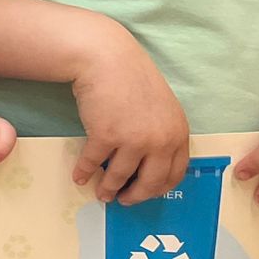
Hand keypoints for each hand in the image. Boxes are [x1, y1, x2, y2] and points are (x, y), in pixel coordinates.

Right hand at [70, 25, 188, 204]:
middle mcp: (160, 141)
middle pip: (150, 182)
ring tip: (101, 193)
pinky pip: (93, 162)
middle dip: (136, 196)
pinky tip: (79, 176)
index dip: (158, 188)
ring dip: (108, 188)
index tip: (146, 193)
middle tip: (124, 200)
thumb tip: (150, 160)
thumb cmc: (132, 78)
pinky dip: (84, 172)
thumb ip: (162, 133)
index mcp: (178, 133)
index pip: (174, 173)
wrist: (107, 58)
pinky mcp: (106, 136)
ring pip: (120, 176)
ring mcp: (133, 140)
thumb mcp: (161, 107)